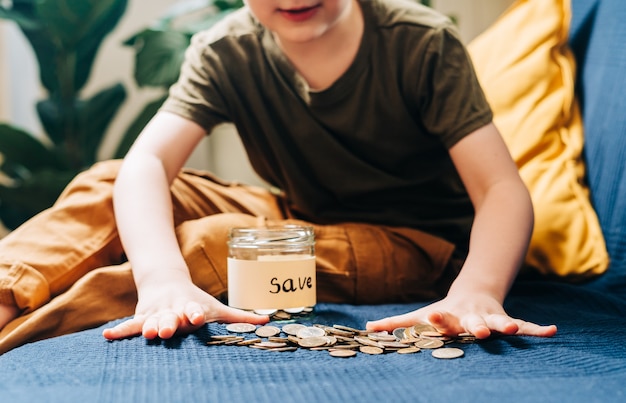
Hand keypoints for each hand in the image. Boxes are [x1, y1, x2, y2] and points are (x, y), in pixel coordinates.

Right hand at [102, 278, 268, 339]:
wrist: (165, 281)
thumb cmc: (195, 301)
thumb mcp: (216, 307)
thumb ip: (240, 317)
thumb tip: (268, 321)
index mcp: (191, 306)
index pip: (194, 310)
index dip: (194, 313)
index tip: (196, 317)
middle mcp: (172, 309)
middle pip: (170, 316)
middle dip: (169, 322)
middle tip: (168, 329)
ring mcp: (155, 313)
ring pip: (151, 320)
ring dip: (149, 327)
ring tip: (147, 333)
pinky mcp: (142, 316)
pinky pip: (131, 325)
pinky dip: (120, 330)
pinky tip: (107, 336)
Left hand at [365, 292, 556, 338]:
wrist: (473, 291)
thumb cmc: (442, 312)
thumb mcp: (419, 315)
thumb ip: (395, 323)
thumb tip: (366, 328)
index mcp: (449, 317)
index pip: (442, 320)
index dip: (439, 320)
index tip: (435, 319)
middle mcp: (470, 316)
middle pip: (472, 322)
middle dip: (476, 326)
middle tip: (479, 330)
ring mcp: (490, 316)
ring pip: (499, 321)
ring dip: (507, 325)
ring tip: (515, 329)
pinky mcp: (506, 318)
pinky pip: (526, 323)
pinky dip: (538, 329)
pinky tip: (553, 332)